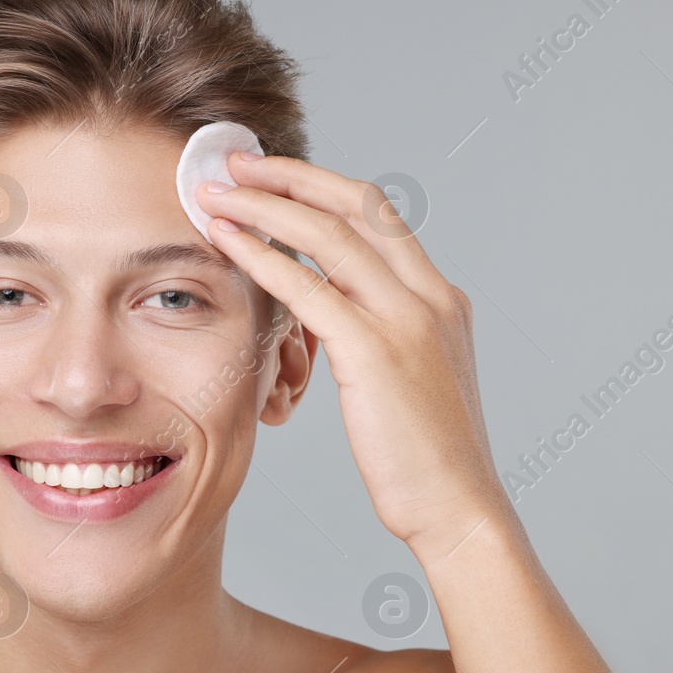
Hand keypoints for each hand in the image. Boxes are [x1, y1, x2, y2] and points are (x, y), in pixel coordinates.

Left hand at [197, 153, 512, 549]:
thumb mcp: (413, 382)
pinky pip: (306, 286)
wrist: (459, 509)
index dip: (321, 186)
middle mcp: (429, 296)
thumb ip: (382, 337)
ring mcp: (406, 319)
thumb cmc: (427, 461)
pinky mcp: (375, 351)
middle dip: (290, 175)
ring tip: (214, 191)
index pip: (378, 216)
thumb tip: (335, 317)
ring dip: (264, 205)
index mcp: (440, 298)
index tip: (274, 174)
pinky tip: (224, 241)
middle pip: (355, 205)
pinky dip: (260, 255)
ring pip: (327, 234)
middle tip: (234, 162)